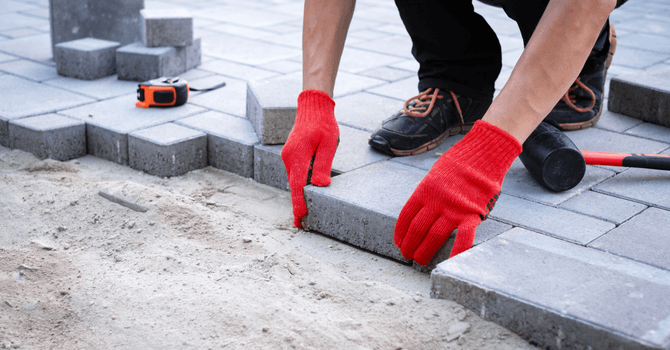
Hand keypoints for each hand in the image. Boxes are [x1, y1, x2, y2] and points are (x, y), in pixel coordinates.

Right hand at [281, 89, 338, 227]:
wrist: (313, 107)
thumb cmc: (323, 124)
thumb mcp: (328, 144)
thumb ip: (323, 165)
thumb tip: (320, 186)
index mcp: (298, 156)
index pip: (297, 186)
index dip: (298, 204)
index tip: (299, 219)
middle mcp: (289, 158)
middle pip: (294, 186)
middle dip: (297, 204)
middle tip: (302, 224)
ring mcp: (288, 156)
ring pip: (294, 180)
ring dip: (299, 195)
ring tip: (304, 212)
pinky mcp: (291, 155)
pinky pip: (295, 173)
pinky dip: (299, 184)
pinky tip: (306, 192)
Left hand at [394, 120, 520, 264]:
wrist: (485, 153)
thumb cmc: (460, 163)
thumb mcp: (436, 174)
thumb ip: (428, 192)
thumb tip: (422, 208)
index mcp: (424, 190)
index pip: (406, 216)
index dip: (400, 232)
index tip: (398, 242)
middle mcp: (436, 201)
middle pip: (417, 229)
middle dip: (410, 245)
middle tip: (408, 255)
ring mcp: (454, 208)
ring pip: (435, 236)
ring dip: (425, 251)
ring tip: (420, 261)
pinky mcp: (472, 213)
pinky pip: (464, 236)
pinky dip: (457, 250)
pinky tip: (451, 262)